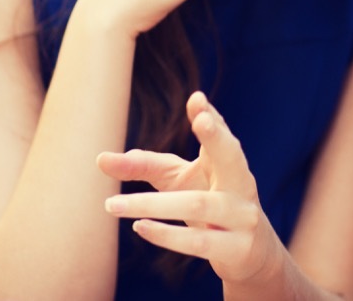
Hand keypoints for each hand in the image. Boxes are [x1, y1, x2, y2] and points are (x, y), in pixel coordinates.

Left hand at [98, 92, 280, 284]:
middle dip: (217, 137)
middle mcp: (242, 184)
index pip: (220, 135)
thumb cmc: (210, 206)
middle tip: (202, 119)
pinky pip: (198, 243)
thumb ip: (145, 167)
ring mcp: (243, 216)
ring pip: (198, 205)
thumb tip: (100, 159)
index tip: (196, 99)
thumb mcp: (179, 182)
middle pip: (231, 156)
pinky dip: (166, 235)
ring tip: (111, 204)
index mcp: (229, 163)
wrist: (252, 253)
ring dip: (153, 205)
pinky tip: (138, 226)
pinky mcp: (237, 248)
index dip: (211, 118)